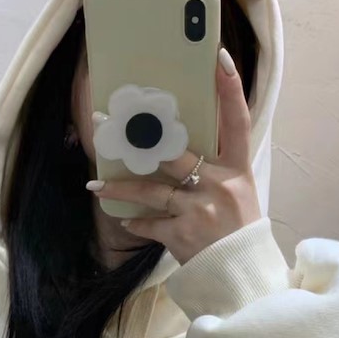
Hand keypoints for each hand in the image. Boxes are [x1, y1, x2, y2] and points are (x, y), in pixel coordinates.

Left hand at [88, 49, 261, 265]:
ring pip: (151, 190)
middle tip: (106, 122)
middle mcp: (220, 185)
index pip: (238, 121)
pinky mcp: (183, 234)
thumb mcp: (239, 195)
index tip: (218, 59)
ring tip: (96, 185)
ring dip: (120, 187)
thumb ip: (217, 171)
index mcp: (239, 171)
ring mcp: (200, 209)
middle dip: (138, 139)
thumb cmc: (238, 234)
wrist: (242, 278)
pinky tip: (124, 220)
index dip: (230, 89)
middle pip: (174, 153)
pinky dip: (136, 223)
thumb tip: (179, 147)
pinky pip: (150, 223)